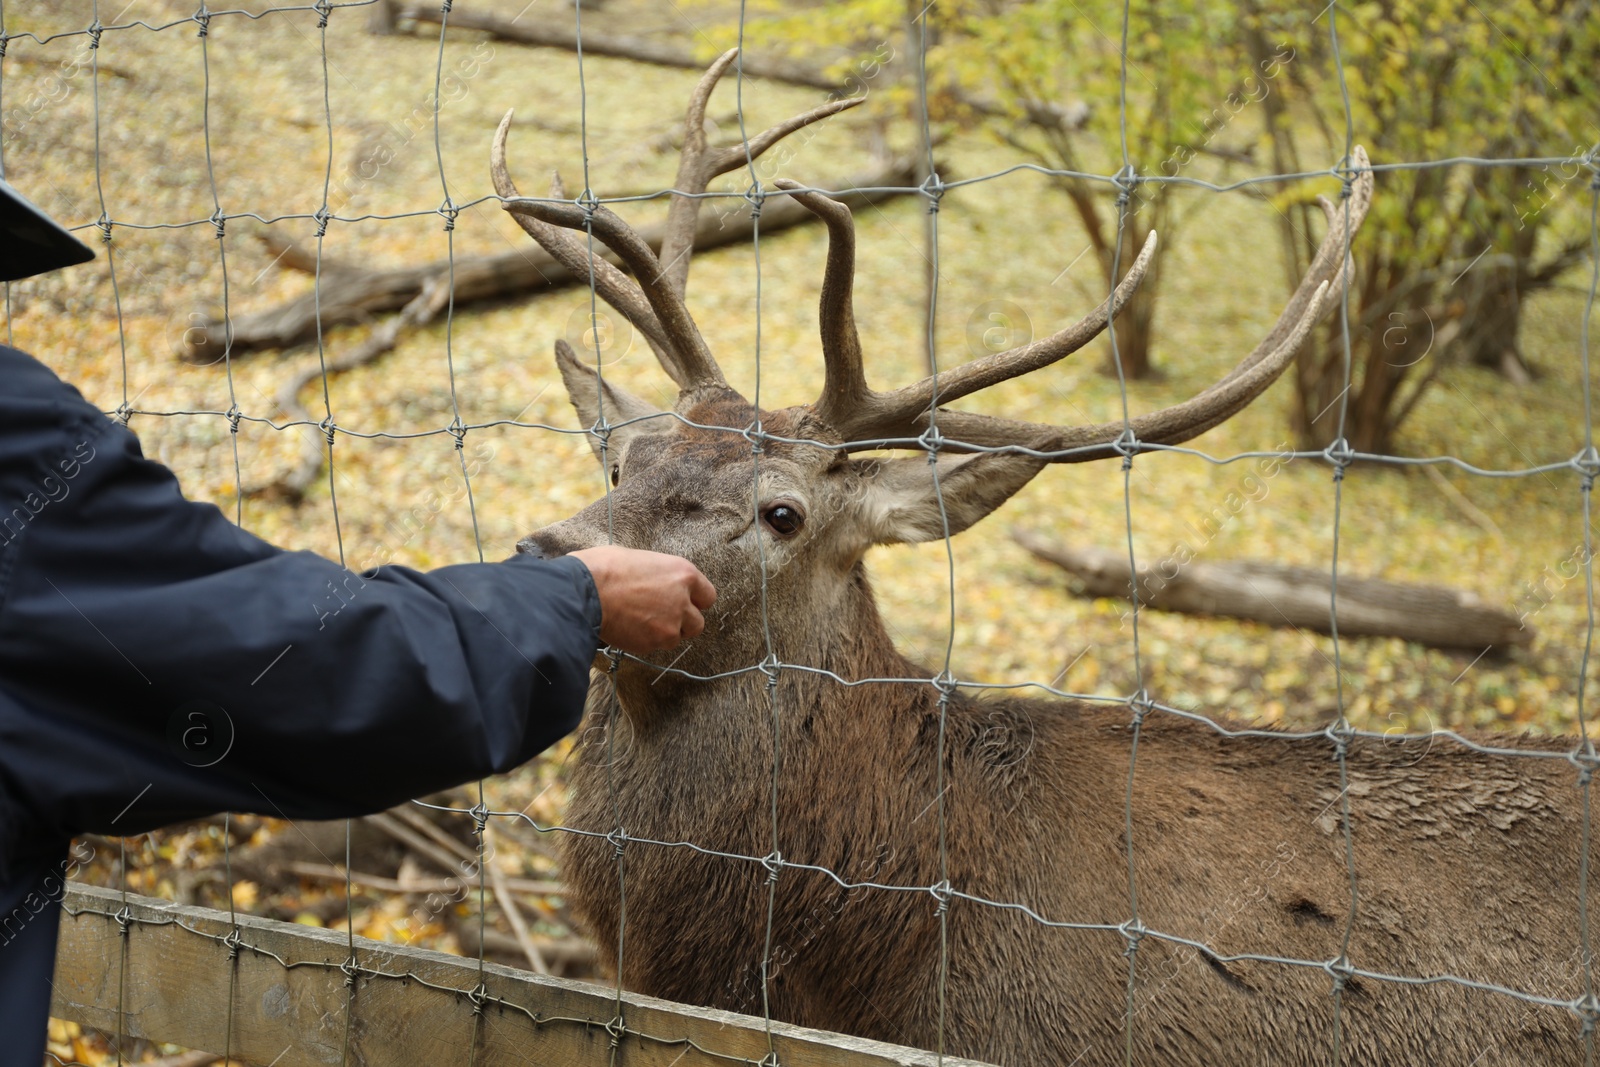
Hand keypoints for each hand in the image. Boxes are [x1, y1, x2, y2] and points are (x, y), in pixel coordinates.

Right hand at [569, 546, 716, 654]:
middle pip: (698, 623)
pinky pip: (655, 646)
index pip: (708, 596)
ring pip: (676, 638)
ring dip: (663, 633)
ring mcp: (670, 625)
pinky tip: (628, 628)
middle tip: (662, 616)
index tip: (684, 602)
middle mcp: (683, 600)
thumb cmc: (605, 568)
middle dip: (683, 622)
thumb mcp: (641, 560)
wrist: (585, 591)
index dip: (695, 601)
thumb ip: (659, 576)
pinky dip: (645, 641)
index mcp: (683, 573)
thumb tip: (657, 582)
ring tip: (640, 621)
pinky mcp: (653, 643)